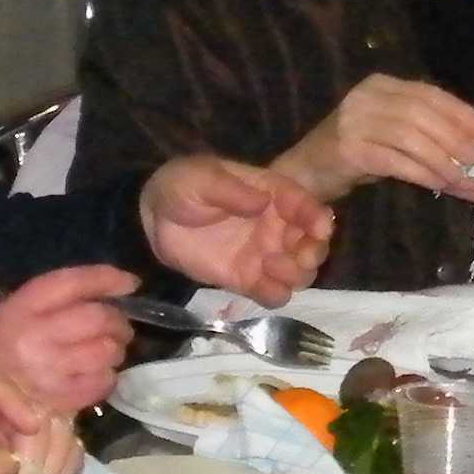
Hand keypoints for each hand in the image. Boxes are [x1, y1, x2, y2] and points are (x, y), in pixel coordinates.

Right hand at [0, 264, 133, 417]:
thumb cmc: (3, 341)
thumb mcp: (20, 307)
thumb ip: (62, 295)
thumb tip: (123, 285)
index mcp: (22, 307)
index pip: (73, 283)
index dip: (107, 279)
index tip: (130, 283)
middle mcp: (35, 337)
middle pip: (98, 319)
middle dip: (118, 322)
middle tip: (119, 327)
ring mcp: (48, 371)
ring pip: (106, 352)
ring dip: (115, 349)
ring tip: (108, 350)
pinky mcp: (59, 399)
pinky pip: (102, 382)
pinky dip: (107, 376)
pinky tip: (96, 373)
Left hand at [140, 154, 334, 301]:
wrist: (154, 219)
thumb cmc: (181, 187)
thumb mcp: (201, 178)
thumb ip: (230, 190)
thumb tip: (262, 201)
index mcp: (272, 194)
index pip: (305, 204)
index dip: (317, 216)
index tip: (319, 229)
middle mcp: (276, 226)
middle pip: (313, 243)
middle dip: (314, 251)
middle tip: (299, 256)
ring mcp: (264, 255)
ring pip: (301, 271)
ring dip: (298, 274)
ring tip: (272, 267)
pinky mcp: (248, 280)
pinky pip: (274, 293)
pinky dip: (277, 294)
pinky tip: (262, 287)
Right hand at [275, 74, 473, 203]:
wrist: (306, 173)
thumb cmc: (355, 152)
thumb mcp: (389, 130)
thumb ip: (421, 125)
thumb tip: (470, 136)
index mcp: (379, 85)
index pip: (428, 92)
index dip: (459, 111)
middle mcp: (365, 97)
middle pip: (420, 112)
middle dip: (454, 135)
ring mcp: (353, 121)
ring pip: (409, 135)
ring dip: (439, 157)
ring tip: (459, 175)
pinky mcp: (348, 149)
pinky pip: (394, 160)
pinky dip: (420, 172)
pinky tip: (436, 184)